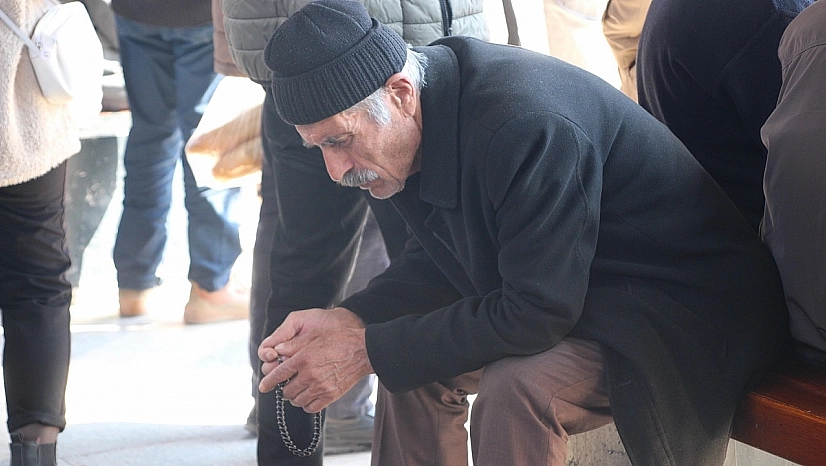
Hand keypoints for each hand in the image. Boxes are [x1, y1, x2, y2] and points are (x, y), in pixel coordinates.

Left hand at [258, 307, 372, 412]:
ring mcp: (320, 387)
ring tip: (299, 390)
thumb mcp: (315, 337)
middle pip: (286, 390)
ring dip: (295, 397)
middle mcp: (310, 374)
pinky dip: (306, 404)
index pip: (279, 374)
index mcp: (304, 358)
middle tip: (288, 384)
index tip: (263, 387)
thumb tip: (278, 351)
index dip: (268, 382)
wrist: (362, 351)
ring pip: (297, 400)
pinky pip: (311, 407)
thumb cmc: (339, 340)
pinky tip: (309, 397)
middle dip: (284, 388)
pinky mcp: (330, 396)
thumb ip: (295, 345)